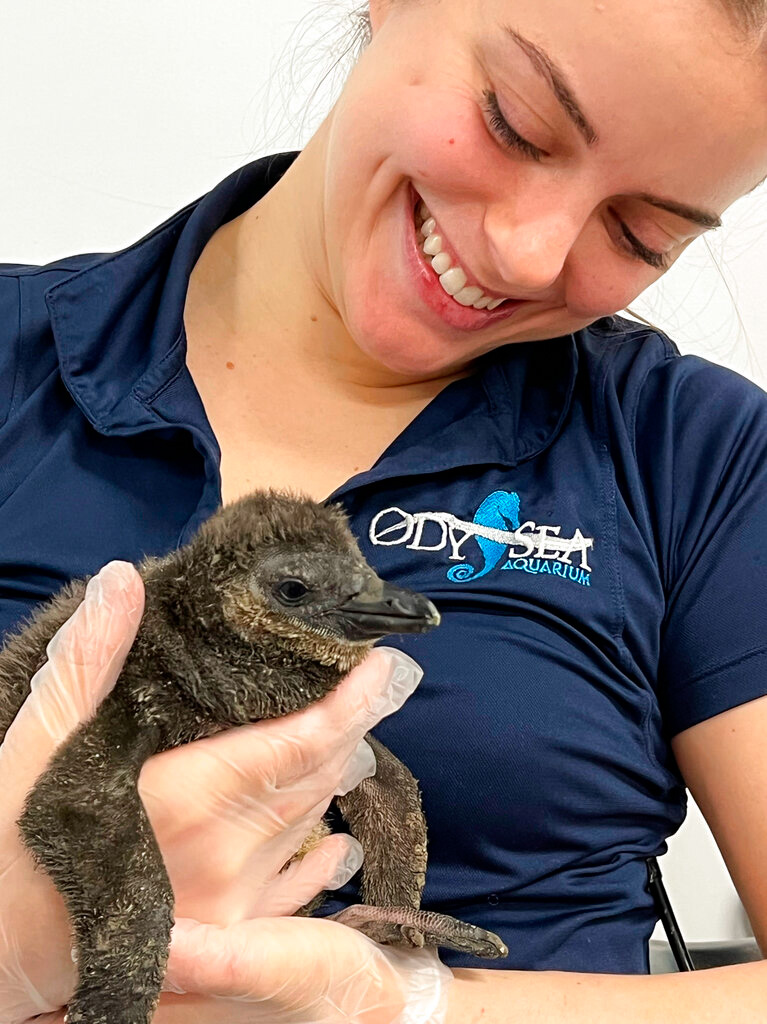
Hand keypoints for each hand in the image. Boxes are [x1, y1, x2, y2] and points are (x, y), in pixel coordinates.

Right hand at [5, 561, 424, 1022]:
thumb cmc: (12, 850)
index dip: (355, 700)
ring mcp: (234, 899)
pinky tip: (341, 841)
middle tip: (370, 683)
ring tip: (349, 734)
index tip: (390, 663)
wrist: (0, 962)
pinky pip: (301, 888)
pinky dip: (324, 853)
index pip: (302, 739)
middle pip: (317, 774)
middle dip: (350, 725)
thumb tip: (124, 581)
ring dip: (335, 774)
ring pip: (312, 820)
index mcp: (189, 796)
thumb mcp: (36, 748)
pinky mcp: (227, 933)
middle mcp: (226, 849)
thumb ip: (88, 663)